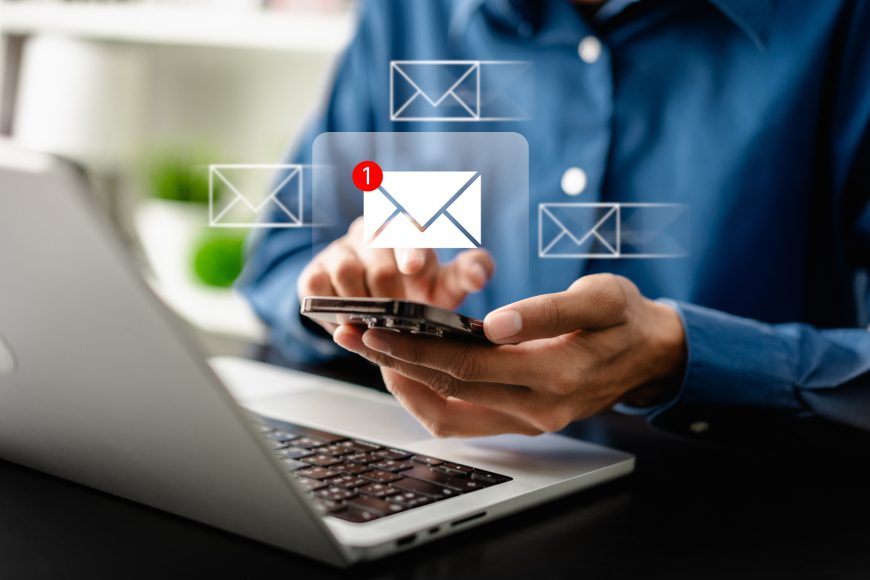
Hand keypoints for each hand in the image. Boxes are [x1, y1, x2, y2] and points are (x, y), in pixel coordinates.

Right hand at [298, 217, 493, 332]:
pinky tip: (349, 322)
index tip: (414, 270)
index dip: (412, 249)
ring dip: (364, 306)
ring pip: (347, 272)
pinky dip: (334, 309)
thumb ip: (469, 273)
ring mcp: (340, 249)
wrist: (380, 310)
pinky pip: (318, 287)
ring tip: (377, 324)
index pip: (409, 229)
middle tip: (400, 321)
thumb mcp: (447, 285)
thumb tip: (480, 275)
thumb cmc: (420, 291)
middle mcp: (371, 231)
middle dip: (392, 299)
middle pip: (380, 264)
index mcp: (407, 228)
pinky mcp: (314, 271)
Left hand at [333, 274, 685, 436]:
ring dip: (405, 383)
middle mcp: (539, 408)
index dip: (418, 347)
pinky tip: (407, 374)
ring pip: (451, 411)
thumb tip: (496, 325)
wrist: (652, 354)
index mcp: (557, 375)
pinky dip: (430, 401)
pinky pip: (465, 422)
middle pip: (450, 388)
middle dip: (397, 360)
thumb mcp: (599, 298)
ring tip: (372, 352)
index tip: (377, 328)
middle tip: (355, 335)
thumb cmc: (625, 317)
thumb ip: (548, 311)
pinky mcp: (523, 422)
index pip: (470, 365)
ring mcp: (530, 421)